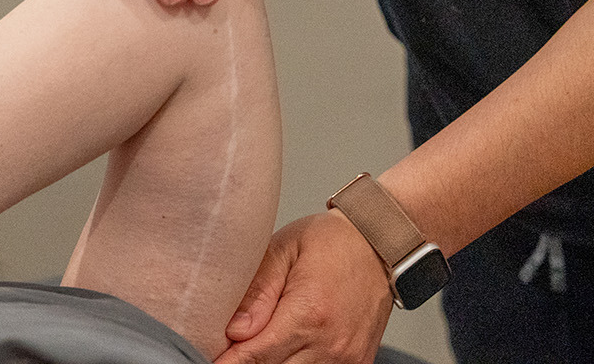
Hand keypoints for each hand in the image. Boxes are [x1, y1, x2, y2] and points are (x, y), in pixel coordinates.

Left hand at [216, 211, 391, 363]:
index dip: (229, 362)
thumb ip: (258, 291)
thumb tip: (235, 330)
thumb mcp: (284, 249)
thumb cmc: (331, 242)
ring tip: (255, 349)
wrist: (380, 244)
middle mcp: (330, 343)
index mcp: (309, 312)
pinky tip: (283, 352)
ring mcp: (346, 359)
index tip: (213, 359)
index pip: (257, 356)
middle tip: (228, 350)